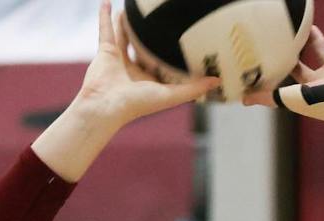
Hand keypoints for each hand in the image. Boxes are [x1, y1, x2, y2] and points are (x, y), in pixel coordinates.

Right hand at [71, 0, 219, 128]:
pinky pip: (105, 29)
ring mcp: (118, 60)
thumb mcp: (170, 95)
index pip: (162, 64)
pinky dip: (105, 16)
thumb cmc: (137, 104)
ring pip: (124, 36)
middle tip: (161, 21)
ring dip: (127, 24)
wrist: (106, 105)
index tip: (183, 43)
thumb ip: (193, 89)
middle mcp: (134, 69)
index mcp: (148, 80)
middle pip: (144, 48)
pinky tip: (108, 2)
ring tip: (133, 11)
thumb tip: (218, 81)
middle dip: (150, 37)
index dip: (171, 55)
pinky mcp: (105, 51)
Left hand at [243, 0, 323, 105]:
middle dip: (310, 38)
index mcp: (314, 85)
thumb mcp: (290, 98)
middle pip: (319, 50)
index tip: (280, 45)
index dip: (290, 59)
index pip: (299, 69)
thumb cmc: (323, 103)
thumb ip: (268, 96)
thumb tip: (243, 99)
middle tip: (301, 25)